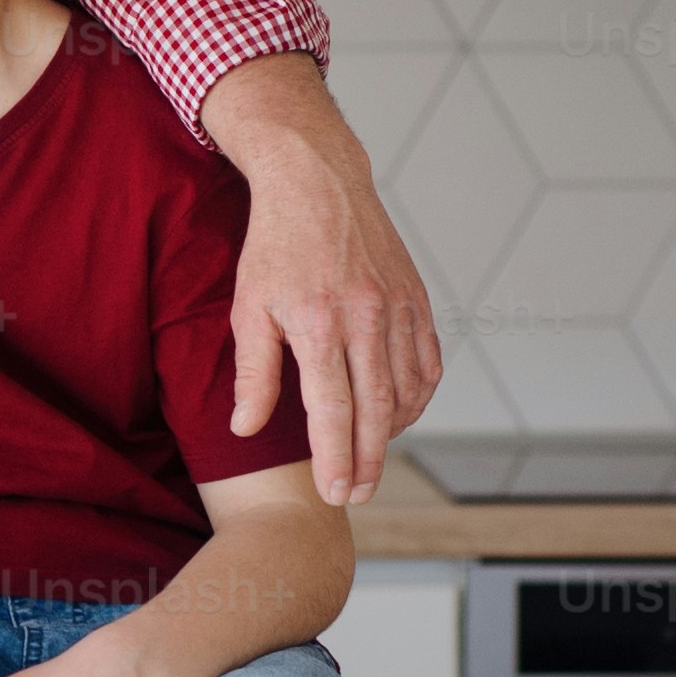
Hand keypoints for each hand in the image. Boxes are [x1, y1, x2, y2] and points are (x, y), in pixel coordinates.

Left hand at [205, 58, 442, 506]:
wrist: (318, 180)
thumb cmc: (275, 246)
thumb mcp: (248, 307)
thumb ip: (253, 374)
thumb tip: (246, 429)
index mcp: (318, 321)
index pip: (333, 410)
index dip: (335, 459)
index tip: (335, 495)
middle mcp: (366, 316)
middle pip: (377, 410)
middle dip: (369, 462)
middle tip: (357, 497)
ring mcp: (399, 306)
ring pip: (408, 390)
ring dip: (393, 432)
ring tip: (370, 456)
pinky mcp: (417, 297)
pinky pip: (428, 362)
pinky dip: (417, 396)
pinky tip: (398, 413)